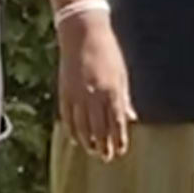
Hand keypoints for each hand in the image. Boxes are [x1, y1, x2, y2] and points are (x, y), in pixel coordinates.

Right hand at [57, 18, 135, 160]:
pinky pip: (67, 116)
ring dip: (87, 141)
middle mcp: (93, 95)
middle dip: (103, 145)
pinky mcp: (64, 92)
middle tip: (106, 158)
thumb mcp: (121, 74)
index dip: (118, 139)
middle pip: (98, 128)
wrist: (82, 34)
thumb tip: (130, 119)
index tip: (120, 151)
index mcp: (112, 91)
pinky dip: (71, 129)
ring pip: (81, 125)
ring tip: (92, 151)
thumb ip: (124, 99)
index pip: (116, 122)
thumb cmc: (108, 52)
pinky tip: (75, 139)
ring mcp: (76, 95)